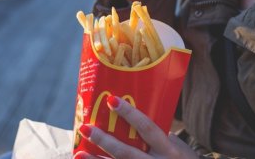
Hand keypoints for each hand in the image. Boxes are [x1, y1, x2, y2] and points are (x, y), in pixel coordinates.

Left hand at [74, 95, 198, 158]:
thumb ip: (155, 136)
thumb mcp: (176, 146)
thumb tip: (129, 118)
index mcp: (169, 149)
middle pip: (127, 153)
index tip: (111, 100)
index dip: (130, 114)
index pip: (147, 128)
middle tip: (85, 128)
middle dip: (104, 141)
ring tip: (79, 152)